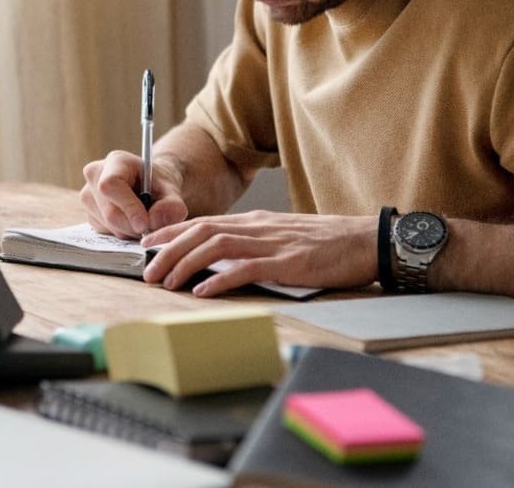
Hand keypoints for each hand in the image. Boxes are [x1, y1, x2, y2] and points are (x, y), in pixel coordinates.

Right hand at [81, 150, 187, 238]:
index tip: (144, 224)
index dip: (127, 207)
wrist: (151, 188)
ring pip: (107, 225)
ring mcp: (88, 195)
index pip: (110, 185)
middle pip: (109, 211)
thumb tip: (154, 221)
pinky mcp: (89, 213)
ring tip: (143, 220)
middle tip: (151, 228)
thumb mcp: (172, 192)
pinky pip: (104, 232)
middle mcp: (95, 175)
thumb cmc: (160, 186)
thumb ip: (171, 206)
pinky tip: (131, 222)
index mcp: (115, 161)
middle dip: (132, 226)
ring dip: (129, 231)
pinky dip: (121, 233)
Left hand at [140, 211, 375, 296]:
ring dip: (185, 263)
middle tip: (146, 270)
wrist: (367, 240)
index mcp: (256, 222)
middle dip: (168, 250)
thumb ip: (254, 243)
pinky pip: (246, 268)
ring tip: (166, 281)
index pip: (204, 222)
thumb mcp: (283, 236)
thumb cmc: (328, 243)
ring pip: (216, 247)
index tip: (148, 244)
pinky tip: (202, 291)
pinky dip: (220, 279)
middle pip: (201, 232)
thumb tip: (223, 259)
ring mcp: (272, 243)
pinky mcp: (288, 262)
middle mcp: (258, 227)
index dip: (171, 232)